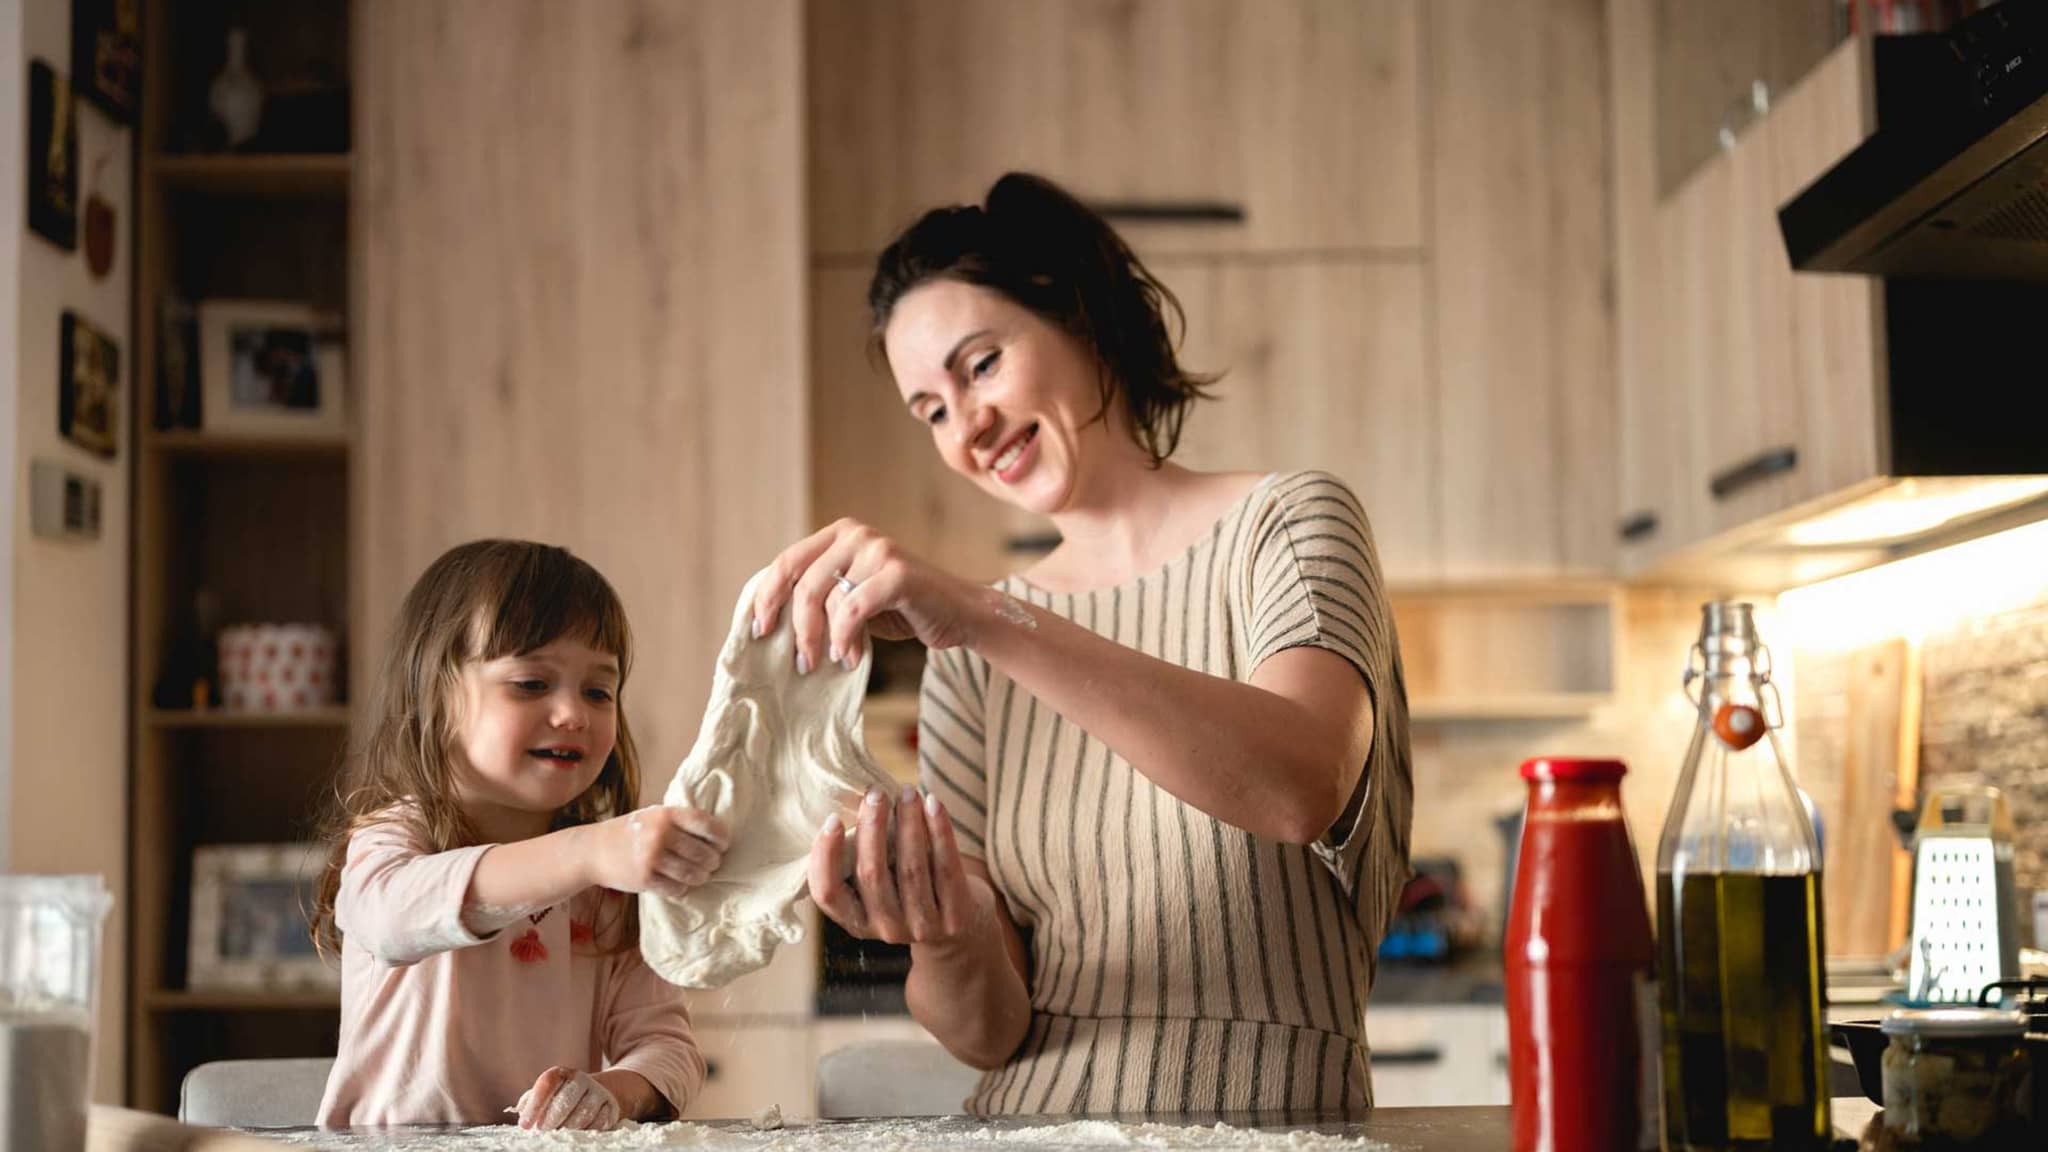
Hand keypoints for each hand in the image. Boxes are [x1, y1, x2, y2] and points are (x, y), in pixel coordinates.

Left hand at [514, 1066, 619, 1130]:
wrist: (601, 1092)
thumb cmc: (565, 1096)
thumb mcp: (548, 1093)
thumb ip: (531, 1100)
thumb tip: (519, 1110)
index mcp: (562, 1074)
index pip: (547, 1083)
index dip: (535, 1105)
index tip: (525, 1124)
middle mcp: (581, 1080)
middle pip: (565, 1100)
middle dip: (551, 1119)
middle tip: (542, 1131)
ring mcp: (598, 1092)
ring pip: (583, 1113)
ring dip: (569, 1127)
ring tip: (559, 1134)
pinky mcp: (611, 1106)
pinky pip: (599, 1122)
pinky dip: (587, 1130)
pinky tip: (578, 1134)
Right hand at [587, 804, 728, 900]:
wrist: (594, 850)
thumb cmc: (632, 831)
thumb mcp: (655, 815)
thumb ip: (680, 821)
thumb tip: (717, 834)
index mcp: (667, 814)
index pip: (707, 825)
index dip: (721, 837)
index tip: (723, 844)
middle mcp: (661, 834)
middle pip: (704, 854)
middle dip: (713, 861)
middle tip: (712, 863)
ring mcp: (652, 858)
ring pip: (694, 874)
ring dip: (701, 877)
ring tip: (700, 875)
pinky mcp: (646, 879)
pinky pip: (677, 889)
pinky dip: (683, 888)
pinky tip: (680, 883)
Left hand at [749, 519, 976, 672]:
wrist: (957, 613)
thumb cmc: (899, 609)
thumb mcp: (851, 596)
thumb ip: (819, 596)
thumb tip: (769, 622)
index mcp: (838, 534)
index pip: (787, 562)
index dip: (767, 598)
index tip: (760, 631)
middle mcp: (855, 534)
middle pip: (804, 585)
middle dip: (798, 629)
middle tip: (801, 663)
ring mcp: (878, 549)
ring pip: (828, 599)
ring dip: (824, 640)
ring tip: (833, 662)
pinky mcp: (898, 573)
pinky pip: (854, 608)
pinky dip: (846, 637)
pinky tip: (849, 657)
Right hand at [808, 786, 976, 945]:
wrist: (961, 930)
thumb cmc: (908, 891)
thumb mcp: (879, 887)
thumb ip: (863, 858)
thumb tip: (857, 800)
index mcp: (856, 922)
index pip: (827, 894)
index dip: (825, 857)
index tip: (832, 819)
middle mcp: (886, 929)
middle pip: (872, 874)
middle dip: (872, 828)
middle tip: (875, 794)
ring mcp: (922, 926)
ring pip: (911, 868)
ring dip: (908, 823)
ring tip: (909, 792)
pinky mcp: (955, 917)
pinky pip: (946, 868)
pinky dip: (940, 831)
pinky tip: (934, 804)